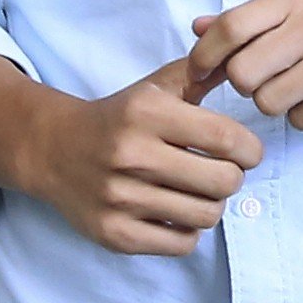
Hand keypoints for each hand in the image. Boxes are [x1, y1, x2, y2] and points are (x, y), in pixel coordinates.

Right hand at [0, 57, 261, 256]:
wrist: (53, 149)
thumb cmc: (118, 118)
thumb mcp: (154, 87)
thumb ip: (201, 72)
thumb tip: (242, 58)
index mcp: (145, 113)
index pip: (225, 138)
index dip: (250, 149)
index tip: (247, 152)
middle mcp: (131, 155)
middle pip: (223, 182)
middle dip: (232, 177)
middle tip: (222, 172)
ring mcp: (120, 198)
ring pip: (206, 215)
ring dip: (211, 205)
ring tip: (198, 191)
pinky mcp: (114, 233)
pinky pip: (181, 244)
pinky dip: (187, 230)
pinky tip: (175, 212)